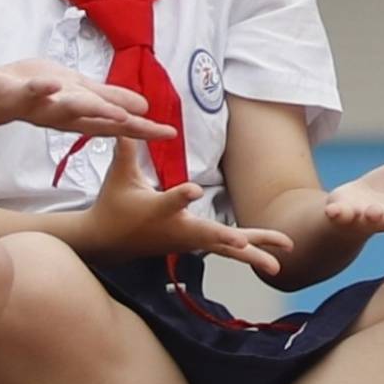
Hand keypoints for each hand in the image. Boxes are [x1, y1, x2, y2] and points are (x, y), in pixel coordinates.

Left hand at [0, 64, 170, 156]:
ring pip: (71, 109)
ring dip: (94, 111)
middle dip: (127, 124)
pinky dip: (43, 90)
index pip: (116, 121)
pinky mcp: (20, 95)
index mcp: (82, 112)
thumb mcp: (79, 94)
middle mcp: (67, 114)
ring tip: (119, 115)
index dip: (142, 128)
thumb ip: (108, 101)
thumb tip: (142, 107)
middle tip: (155, 130)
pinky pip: (32, 92)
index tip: (170, 134)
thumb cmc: (40, 92)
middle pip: (100, 120)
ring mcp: (44, 105)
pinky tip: (54, 85)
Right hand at [61, 157, 282, 284]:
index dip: (182, 195)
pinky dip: (248, 253)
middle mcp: (177, 229)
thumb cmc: (113, 205)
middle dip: (228, 240)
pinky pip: (224, 249)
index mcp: (158, 210)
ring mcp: (188, 241)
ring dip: (252, 254)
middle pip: (208, 235)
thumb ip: (127, 148)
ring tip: (277, 265)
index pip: (171, 200)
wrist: (106, 243)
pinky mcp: (194, 245)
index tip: (194, 190)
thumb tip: (126, 118)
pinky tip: (270, 257)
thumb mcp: (118, 175)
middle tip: (245, 245)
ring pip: (223, 248)